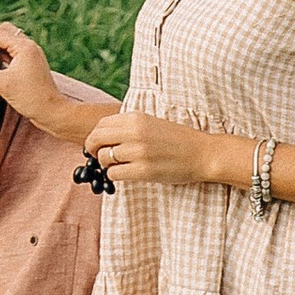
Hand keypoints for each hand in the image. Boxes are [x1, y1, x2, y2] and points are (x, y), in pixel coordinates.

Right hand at [0, 24, 69, 129]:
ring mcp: (31, 55)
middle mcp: (29, 46)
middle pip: (2, 32)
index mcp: (24, 46)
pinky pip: (12, 52)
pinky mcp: (30, 64)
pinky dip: (0, 57)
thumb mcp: (2, 85)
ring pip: (7, 42)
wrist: (53, 113)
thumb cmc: (31, 98)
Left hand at [85, 107, 233, 188]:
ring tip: (118, 166)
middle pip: (96, 139)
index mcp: (135, 118)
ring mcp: (138, 152)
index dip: (95, 136)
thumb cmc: (177, 139)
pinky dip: (115, 176)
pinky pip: (114, 174)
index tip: (98, 144)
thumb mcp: (151, 123)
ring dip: (106, 164)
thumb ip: (129, 127)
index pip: (101, 125)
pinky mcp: (143, 171)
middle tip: (98, 156)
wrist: (201, 153)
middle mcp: (134, 133)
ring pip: (104, 158)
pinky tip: (125, 174)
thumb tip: (103, 135)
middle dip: (92, 149)